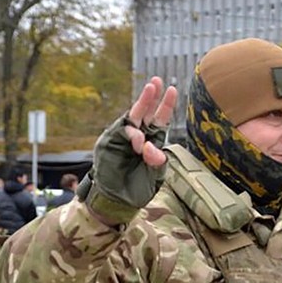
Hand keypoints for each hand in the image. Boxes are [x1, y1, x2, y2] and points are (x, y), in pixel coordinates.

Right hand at [81, 77, 176, 223]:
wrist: (117, 201)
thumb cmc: (138, 189)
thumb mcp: (154, 176)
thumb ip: (155, 161)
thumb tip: (152, 147)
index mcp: (152, 141)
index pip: (160, 119)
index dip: (165, 105)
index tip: (172, 89)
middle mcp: (138, 136)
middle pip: (145, 112)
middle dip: (151, 96)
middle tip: (156, 82)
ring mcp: (122, 138)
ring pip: (133, 117)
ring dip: (142, 104)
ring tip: (151, 91)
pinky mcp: (109, 142)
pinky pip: (121, 132)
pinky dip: (131, 134)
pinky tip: (139, 140)